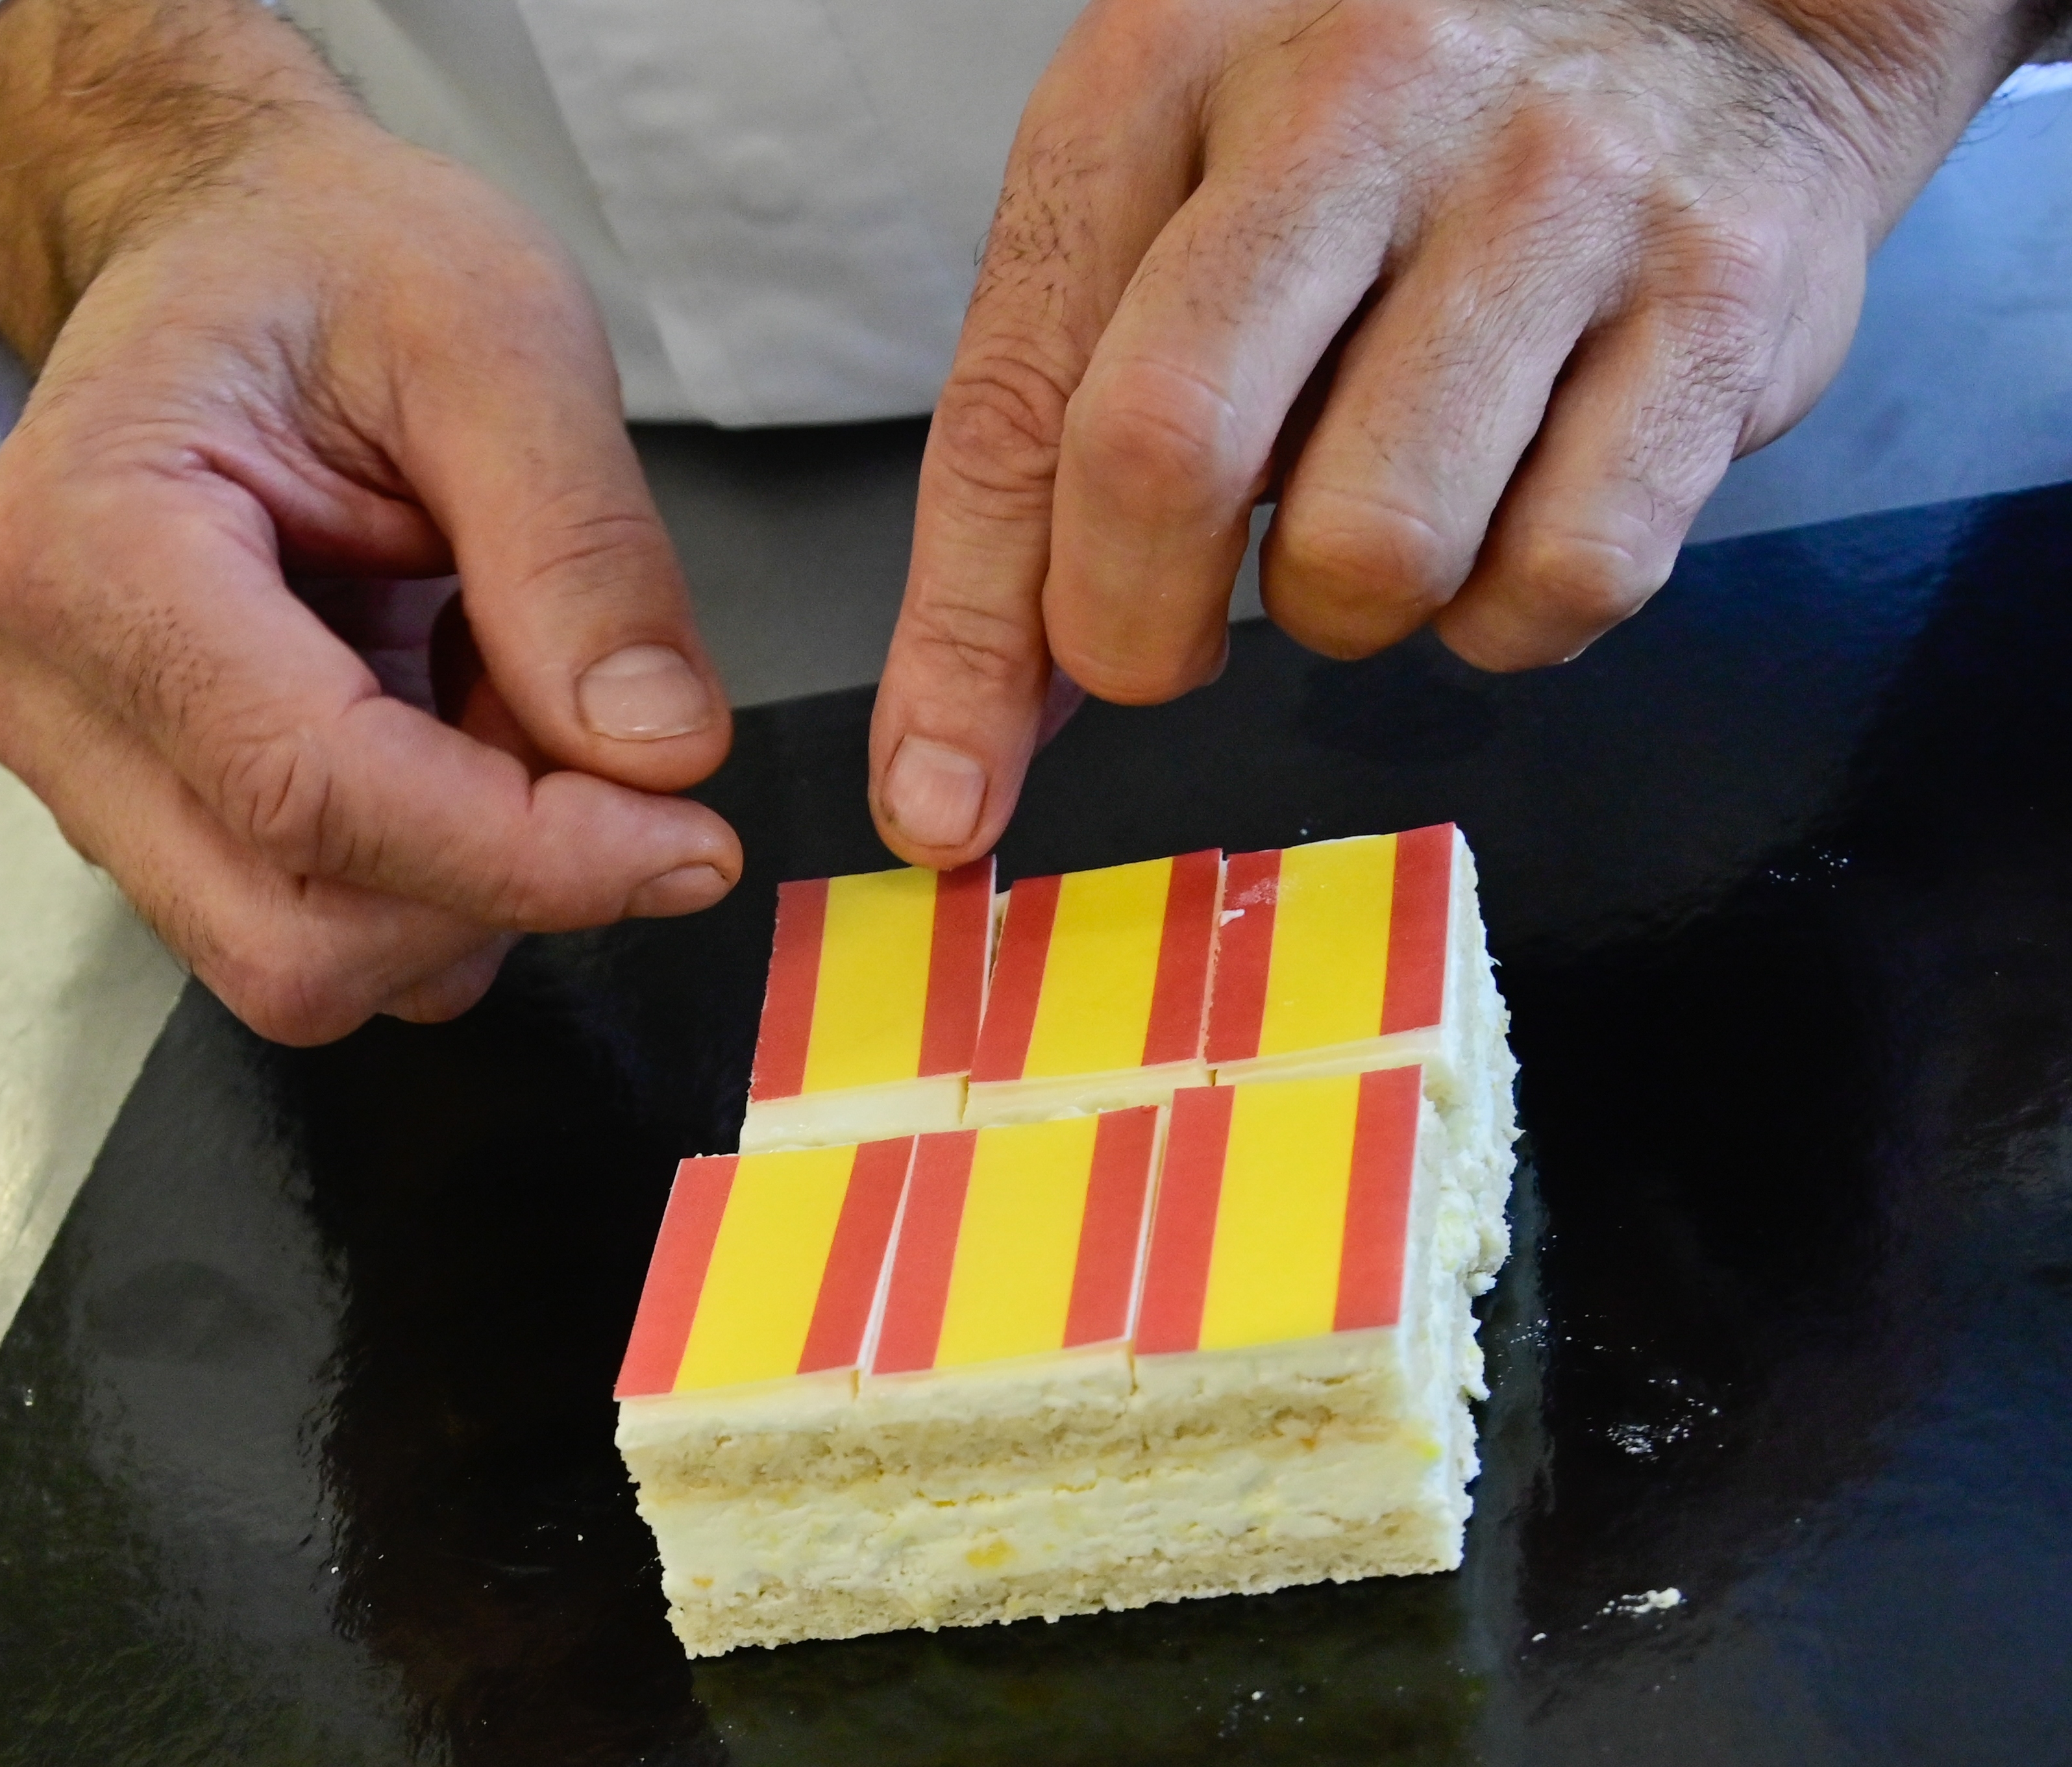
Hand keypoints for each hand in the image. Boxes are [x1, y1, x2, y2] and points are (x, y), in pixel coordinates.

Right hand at [0, 0, 737, 1043]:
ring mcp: (84, 772)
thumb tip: (657, 754)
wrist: (224, 250)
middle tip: (604, 740)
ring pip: (301, 960)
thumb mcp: (496, 333)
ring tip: (506, 685)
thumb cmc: (331, 261)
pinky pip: (310, 923)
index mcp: (90, 548)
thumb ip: (579, 547)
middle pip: (293, 935)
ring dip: (467, 882)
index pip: (311, 791)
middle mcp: (49, 692)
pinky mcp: (143, 818)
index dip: (525, 855)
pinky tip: (454, 723)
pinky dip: (431, 876)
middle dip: (494, 886)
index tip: (690, 841)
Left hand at [870, 0, 2054, 865]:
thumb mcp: (1173, 204)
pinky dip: (1513, 612)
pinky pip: (1569, 576)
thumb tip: (969, 730)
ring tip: (1379, 497)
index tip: (938, 799)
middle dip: (1140, 630)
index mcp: (1167, 70)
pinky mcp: (1722, 294)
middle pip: (1166, 461)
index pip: (1014, 402)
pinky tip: (1511, 503)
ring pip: (1379, 552)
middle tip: (1172, 633)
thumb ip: (1051, 440)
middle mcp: (1361, 99)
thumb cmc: (1387, 129)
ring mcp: (1557, 190)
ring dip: (1352, 609)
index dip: (963, 638)